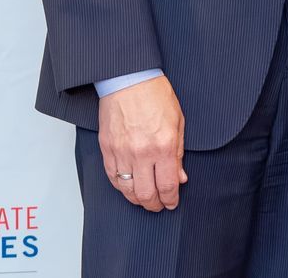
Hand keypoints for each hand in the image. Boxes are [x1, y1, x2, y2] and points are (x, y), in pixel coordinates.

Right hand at [97, 75, 185, 211]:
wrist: (129, 81)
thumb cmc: (156, 96)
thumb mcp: (178, 123)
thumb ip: (178, 153)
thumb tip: (180, 177)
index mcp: (163, 146)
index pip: (167, 185)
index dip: (171, 199)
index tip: (172, 203)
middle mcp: (141, 153)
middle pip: (146, 193)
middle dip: (154, 204)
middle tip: (159, 206)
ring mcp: (121, 152)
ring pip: (126, 189)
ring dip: (137, 199)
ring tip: (145, 200)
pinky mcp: (107, 149)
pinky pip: (112, 177)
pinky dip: (121, 186)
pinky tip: (128, 188)